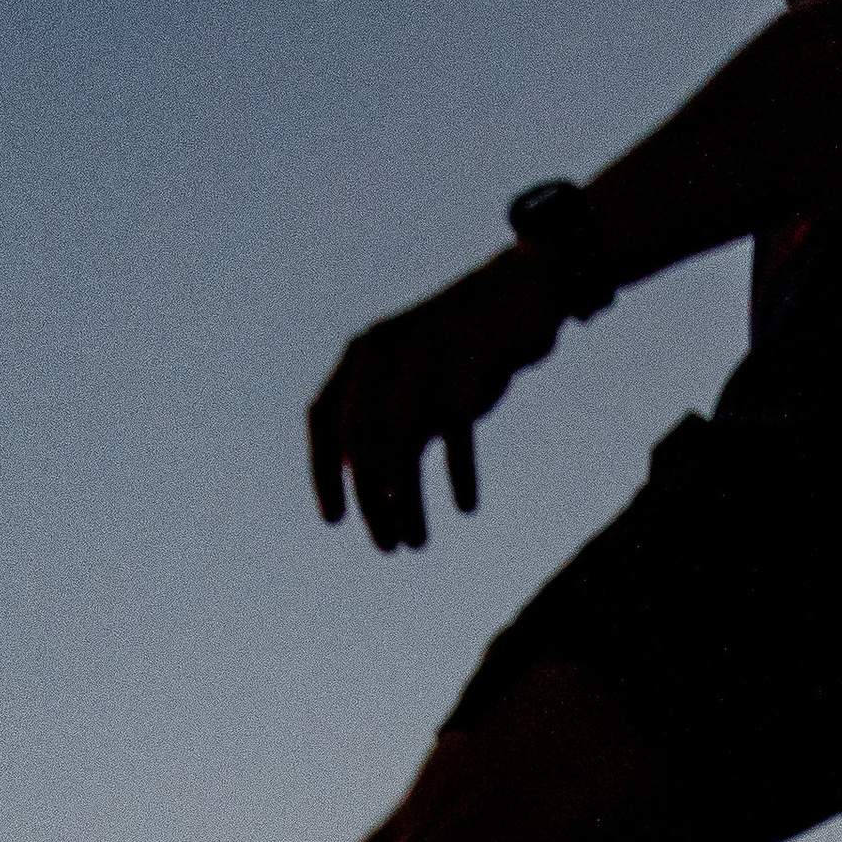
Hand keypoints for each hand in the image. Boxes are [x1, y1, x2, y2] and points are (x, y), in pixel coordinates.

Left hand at [307, 249, 564, 549]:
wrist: (518, 296)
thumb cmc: (461, 352)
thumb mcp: (414, 381)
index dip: (322, 472)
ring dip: (404, 502)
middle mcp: (384, 351)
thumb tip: (375, 493)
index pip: (323, 419)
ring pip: (401, 442)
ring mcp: (426, 357)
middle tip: (388, 545)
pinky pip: (454, 431)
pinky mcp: (469, 366)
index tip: (335, 520)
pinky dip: (458, 473)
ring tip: (415, 541)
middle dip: (370, 502)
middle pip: (360, 441)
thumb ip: (389, 425)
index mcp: (361, 354)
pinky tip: (464, 506)